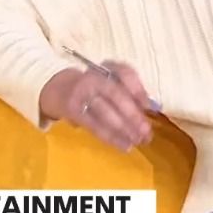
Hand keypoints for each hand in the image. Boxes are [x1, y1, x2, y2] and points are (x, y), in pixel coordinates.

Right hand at [40, 60, 154, 151]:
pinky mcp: (73, 110)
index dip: (138, 90)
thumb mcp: (111, 80)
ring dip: (124, 129)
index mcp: (107, 67)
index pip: (125, 73)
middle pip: (116, 95)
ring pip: (105, 112)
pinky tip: (124, 145)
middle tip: (146, 131)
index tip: (150, 107)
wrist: (60, 89)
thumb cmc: (95, 87)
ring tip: (138, 141)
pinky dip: (111, 137)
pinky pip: (94, 125)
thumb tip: (152, 108)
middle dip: (133, 115)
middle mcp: (94, 78)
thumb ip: (130, 91)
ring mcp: (82, 94)